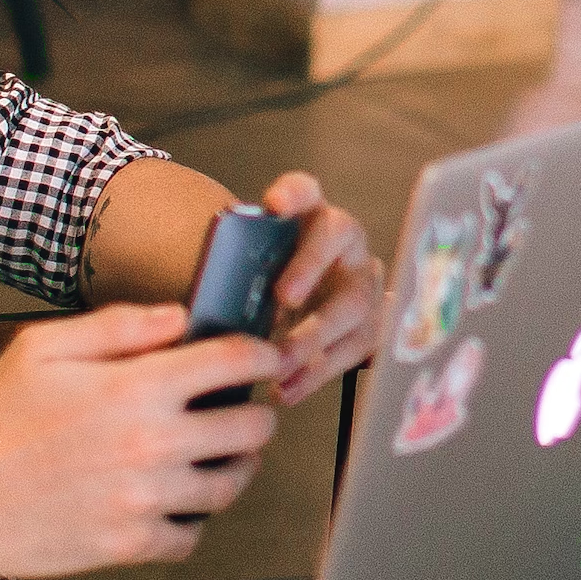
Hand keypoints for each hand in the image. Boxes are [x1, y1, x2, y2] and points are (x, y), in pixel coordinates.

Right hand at [0, 301, 284, 574]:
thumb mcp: (44, 348)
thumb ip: (118, 326)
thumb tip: (177, 319)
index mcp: (135, 388)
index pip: (232, 362)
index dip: (261, 354)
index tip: (264, 357)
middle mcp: (151, 444)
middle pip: (250, 428)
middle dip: (256, 413)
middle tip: (244, 411)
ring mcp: (145, 500)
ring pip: (230, 485)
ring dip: (234, 468)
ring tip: (220, 458)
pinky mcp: (129, 545)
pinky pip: (191, 537)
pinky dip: (192, 521)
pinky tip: (175, 503)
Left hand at [250, 171, 381, 403]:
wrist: (308, 305)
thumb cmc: (270, 284)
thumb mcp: (255, 271)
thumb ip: (241, 276)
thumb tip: (208, 308)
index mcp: (311, 215)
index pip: (306, 190)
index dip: (294, 193)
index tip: (274, 204)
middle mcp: (345, 240)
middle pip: (337, 236)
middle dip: (310, 267)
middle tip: (282, 297)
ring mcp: (364, 280)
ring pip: (354, 301)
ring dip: (315, 336)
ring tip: (280, 363)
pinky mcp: (372, 322)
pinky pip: (355, 348)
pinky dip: (318, 373)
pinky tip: (288, 389)